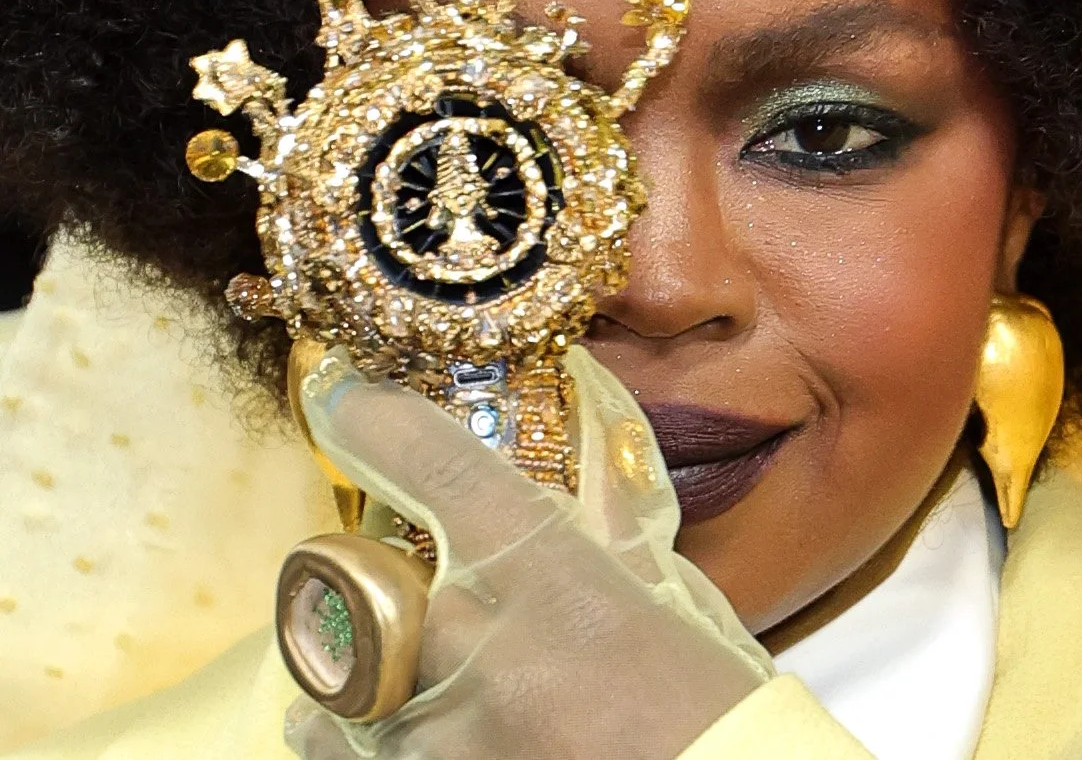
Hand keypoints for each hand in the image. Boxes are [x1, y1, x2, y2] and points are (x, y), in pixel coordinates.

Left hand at [283, 347, 772, 759]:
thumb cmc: (711, 715)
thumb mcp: (673, 608)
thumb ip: (615, 541)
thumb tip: (590, 478)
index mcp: (547, 569)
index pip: (431, 459)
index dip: (372, 413)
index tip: (341, 390)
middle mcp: (471, 639)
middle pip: (364, 574)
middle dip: (385, 581)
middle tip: (423, 596)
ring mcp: (434, 727)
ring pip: (342, 666)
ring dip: (373, 664)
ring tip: (425, 680)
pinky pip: (338, 741)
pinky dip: (353, 730)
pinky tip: (406, 727)